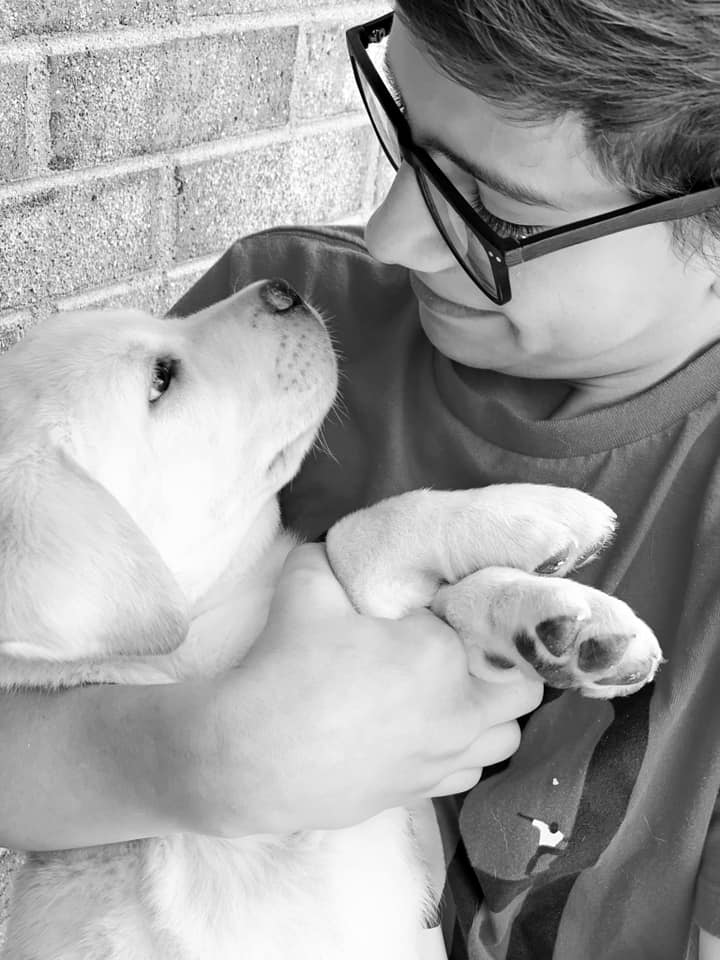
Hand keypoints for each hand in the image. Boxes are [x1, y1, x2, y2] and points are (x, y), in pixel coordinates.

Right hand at [214, 544, 542, 833]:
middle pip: (525, 689)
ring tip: (456, 691)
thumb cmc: (285, 669)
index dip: (492, 614)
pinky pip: (468, 772)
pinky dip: (462, 752)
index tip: (464, 606)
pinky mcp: (420, 793)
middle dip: (507, 664)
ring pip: (505, 738)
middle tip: (470, 646)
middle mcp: (458, 711)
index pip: (500, 627)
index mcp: (442, 655)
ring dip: (492, 713)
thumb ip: (335, 553)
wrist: (249, 758)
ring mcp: (442, 759)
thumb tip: (347, 543)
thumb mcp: (305, 586)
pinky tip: (430, 732)